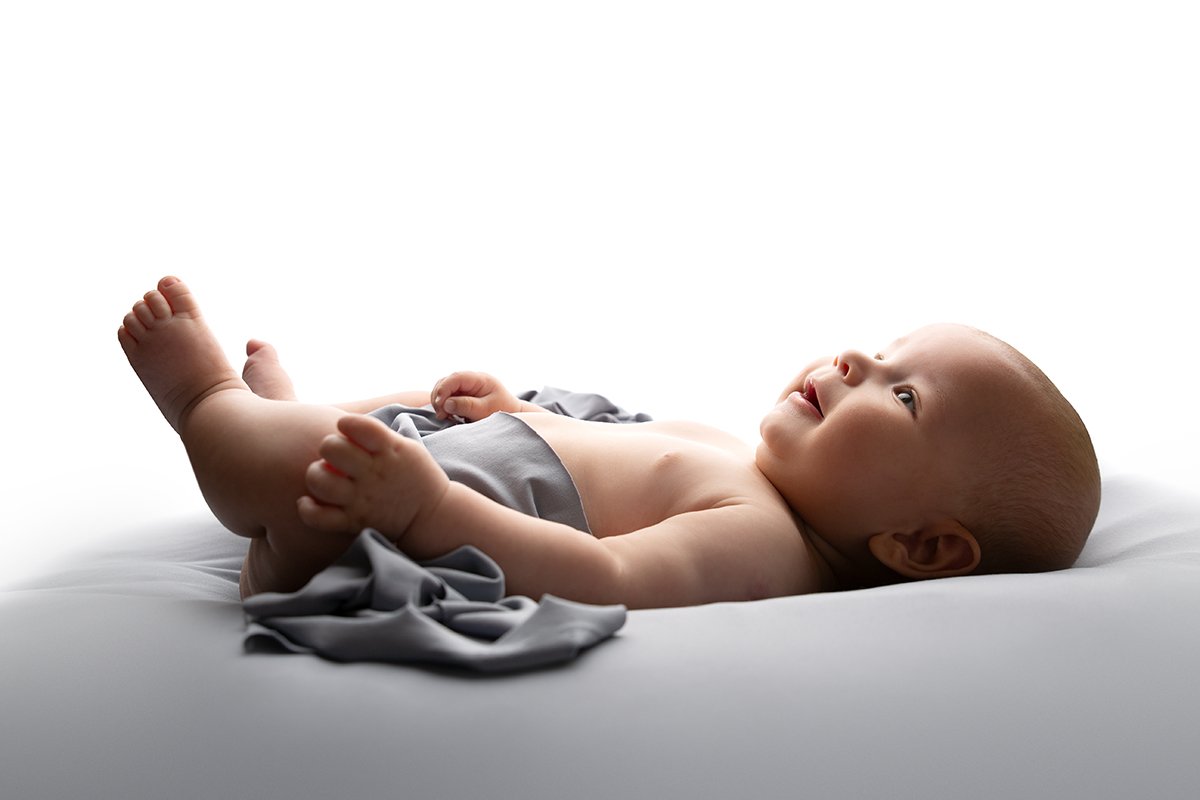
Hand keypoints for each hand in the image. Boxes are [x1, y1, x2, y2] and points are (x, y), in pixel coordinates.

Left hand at [298, 414, 449, 539]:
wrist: (431, 515)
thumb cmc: (413, 475)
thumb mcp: (405, 447)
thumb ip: (377, 436)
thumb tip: (345, 424)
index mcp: (389, 451)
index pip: (359, 426)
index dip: (346, 423)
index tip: (346, 427)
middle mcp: (373, 473)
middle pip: (332, 448)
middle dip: (328, 446)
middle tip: (334, 454)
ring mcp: (362, 499)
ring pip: (320, 481)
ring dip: (315, 474)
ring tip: (323, 475)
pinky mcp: (353, 522)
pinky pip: (318, 517)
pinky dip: (307, 509)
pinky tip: (309, 501)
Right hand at [431, 370, 523, 420]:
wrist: (513, 417)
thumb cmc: (503, 412)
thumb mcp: (486, 410)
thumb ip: (467, 405)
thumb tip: (446, 403)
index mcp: (480, 379)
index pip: (456, 377)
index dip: (444, 389)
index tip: (439, 404)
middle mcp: (471, 380)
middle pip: (446, 381)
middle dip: (439, 397)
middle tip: (442, 415)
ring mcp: (466, 387)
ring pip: (444, 389)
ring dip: (440, 402)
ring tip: (445, 416)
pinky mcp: (463, 395)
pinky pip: (447, 397)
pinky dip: (444, 406)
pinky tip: (448, 416)